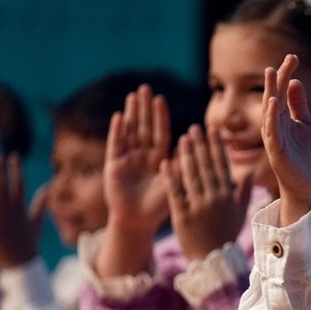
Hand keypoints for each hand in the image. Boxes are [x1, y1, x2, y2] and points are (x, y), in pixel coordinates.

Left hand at [0, 153, 41, 268]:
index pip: (19, 183)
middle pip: (6, 187)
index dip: (16, 168)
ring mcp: (2, 220)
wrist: (21, 263)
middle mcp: (12, 212)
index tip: (14, 155)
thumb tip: (48, 188)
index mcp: (21, 208)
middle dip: (2, 171)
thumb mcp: (36, 221)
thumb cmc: (28, 242)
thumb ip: (41, 204)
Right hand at [103, 84, 171, 235]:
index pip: (160, 132)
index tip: (161, 99)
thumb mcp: (174, 183)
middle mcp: (142, 155)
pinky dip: (117, 131)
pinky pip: (116, 144)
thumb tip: (196, 146)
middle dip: (144, 108)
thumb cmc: (159, 206)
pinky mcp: (114, 165)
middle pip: (143, 127)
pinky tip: (119, 117)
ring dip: (131, 114)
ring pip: (129, 131)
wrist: (138, 221)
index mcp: (158, 158)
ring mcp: (127, 158)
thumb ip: (182, 165)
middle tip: (145, 88)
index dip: (160, 116)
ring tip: (132, 96)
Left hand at [162, 125, 252, 261]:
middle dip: (201, 146)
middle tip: (194, 128)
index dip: (216, 146)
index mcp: (227, 197)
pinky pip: (175, 193)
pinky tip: (166, 162)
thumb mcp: (239, 215)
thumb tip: (248, 173)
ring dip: (186, 156)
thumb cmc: (226, 236)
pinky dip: (170, 177)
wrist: (214, 262)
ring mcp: (198, 208)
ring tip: (182, 139)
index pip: (222, 166)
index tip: (212, 130)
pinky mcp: (182, 217)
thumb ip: (242, 193)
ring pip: (191, 176)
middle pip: (206, 167)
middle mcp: (214, 199)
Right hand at [261, 55, 310, 220]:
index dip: (286, 74)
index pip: (283, 91)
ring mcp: (273, 136)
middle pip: (274, 96)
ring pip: (269, 111)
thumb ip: (299, 104)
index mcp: (282, 117)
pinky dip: (271, 116)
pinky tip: (273, 103)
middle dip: (278, 78)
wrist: (303, 183)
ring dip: (270, 92)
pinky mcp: (275, 150)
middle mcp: (274, 124)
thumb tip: (295, 81)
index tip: (293, 57)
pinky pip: (272, 131)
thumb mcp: (304, 124)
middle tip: (284, 60)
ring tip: (272, 74)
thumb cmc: (302, 154)